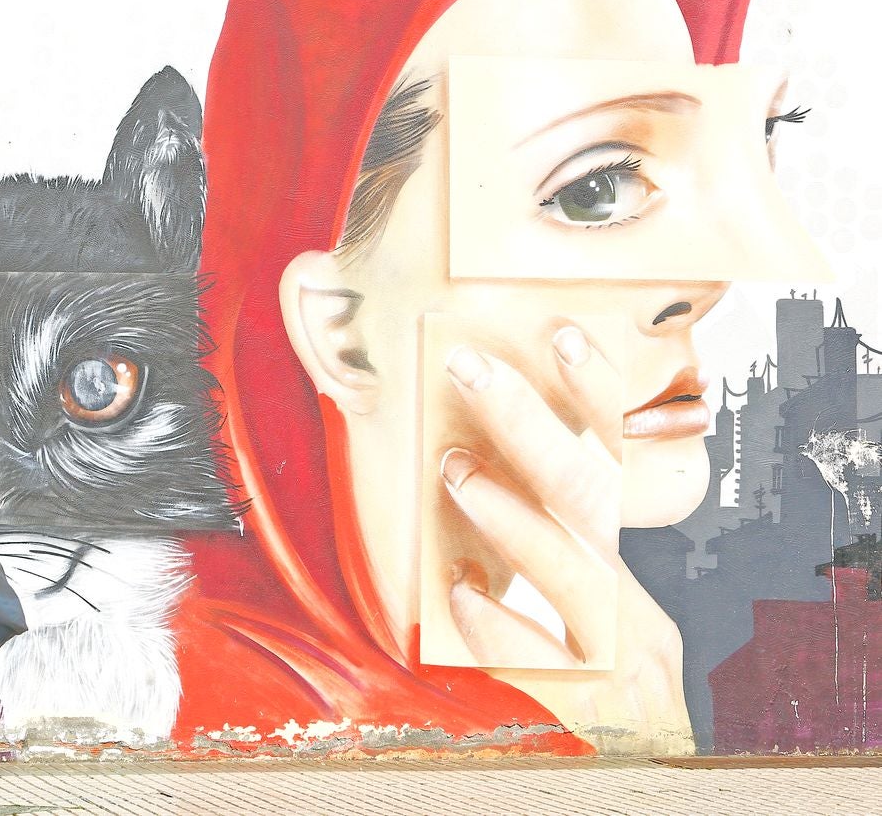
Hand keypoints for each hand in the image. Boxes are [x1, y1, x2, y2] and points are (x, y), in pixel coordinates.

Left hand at [438, 327, 692, 752]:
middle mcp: (632, 606)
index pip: (611, 470)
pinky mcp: (598, 707)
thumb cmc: (603, 696)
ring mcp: (621, 656)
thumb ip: (544, 566)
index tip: (559, 333)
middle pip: (588, 498)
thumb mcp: (587, 621)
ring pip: (574, 570)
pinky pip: (547, 660)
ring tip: (457, 473)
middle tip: (470, 369)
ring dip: (512, 515)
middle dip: (530, 427)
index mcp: (622, 576)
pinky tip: (458, 594)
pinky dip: (503, 624)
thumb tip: (471, 490)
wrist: (644, 768)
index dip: (593, 400)